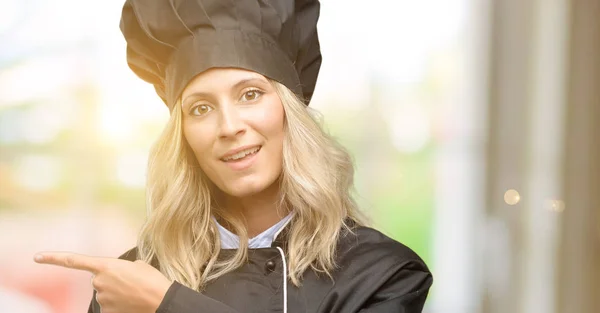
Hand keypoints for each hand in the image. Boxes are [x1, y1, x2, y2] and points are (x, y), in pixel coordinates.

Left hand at [34, 251, 171, 312]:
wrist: (161, 300)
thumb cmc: (153, 280)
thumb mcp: (138, 265)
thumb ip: (121, 268)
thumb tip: (117, 278)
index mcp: (106, 265)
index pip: (73, 261)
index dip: (53, 258)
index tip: (37, 257)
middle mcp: (99, 282)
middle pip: (98, 280)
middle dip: (111, 281)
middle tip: (130, 283)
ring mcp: (102, 299)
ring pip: (105, 294)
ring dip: (117, 294)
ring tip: (134, 293)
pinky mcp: (106, 312)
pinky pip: (109, 307)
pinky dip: (119, 305)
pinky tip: (131, 303)